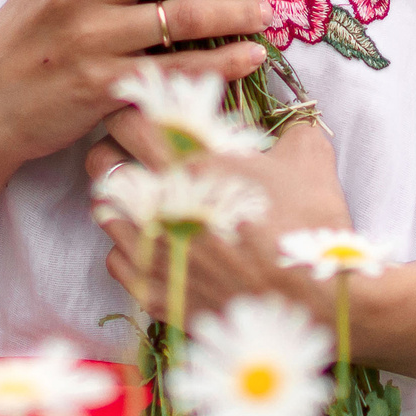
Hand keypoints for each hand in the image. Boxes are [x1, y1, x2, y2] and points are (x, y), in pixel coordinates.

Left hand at [87, 112, 351, 329]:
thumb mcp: (308, 158)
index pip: (125, 120)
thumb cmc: (308, 225)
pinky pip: (116, 259)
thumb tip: (288, 120)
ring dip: (123, 199)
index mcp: (188, 161)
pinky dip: (131, 246)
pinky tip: (160, 243)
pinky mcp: (153, 292)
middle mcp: (157, 204)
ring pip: (104, 211)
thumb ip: (289, 126)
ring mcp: (152, 251)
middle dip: (114, 149)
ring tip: (152, 200)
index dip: (132, 111)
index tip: (146, 116)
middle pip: (100, 161)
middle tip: (140, 153)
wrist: (314, 303)